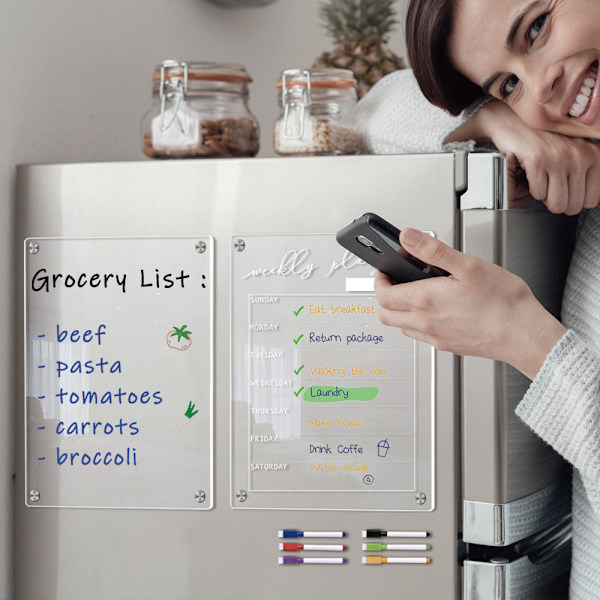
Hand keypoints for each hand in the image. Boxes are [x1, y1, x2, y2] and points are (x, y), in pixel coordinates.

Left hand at [375, 229, 565, 379]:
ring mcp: (435, 338)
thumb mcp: (468, 265)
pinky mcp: (446, 346)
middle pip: (385, 314)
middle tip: (395, 281)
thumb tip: (409, 237)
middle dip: (385, 296)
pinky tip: (436, 310)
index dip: (379, 279)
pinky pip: (420, 335)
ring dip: (400, 310)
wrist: (525, 336)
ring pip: (401, 327)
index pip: (383, 294)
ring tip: (416, 292)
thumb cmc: (504, 303)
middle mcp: (425, 323)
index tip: (385, 270)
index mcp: (425, 301)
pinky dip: (417, 322)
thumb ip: (433, 250)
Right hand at [448, 100, 599, 214]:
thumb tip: (581, 203)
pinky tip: (531, 175)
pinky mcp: (537, 159)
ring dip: (544, 198)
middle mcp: (581, 154)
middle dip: (556, 202)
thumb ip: (583, 176)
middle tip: (549, 185)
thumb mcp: (573, 155)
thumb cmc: (544, 144)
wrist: (517, 125)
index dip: (571, 200)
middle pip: (572, 206)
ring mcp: (559, 156)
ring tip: (541, 180)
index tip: (562, 187)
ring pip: (557, 203)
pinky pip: (538, 193)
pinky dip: (531, 190)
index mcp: (594, 155)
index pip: (590, 201)